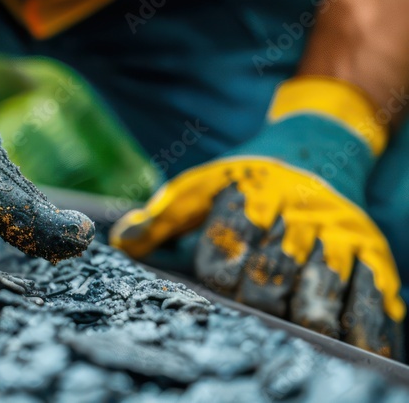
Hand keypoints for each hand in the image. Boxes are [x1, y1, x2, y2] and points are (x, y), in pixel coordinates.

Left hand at [111, 77, 403, 357]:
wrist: (316, 148)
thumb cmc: (245, 180)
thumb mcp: (199, 188)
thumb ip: (162, 218)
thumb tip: (121, 244)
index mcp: (249, 196)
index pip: (228, 247)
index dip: (220, 273)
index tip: (219, 283)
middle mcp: (296, 213)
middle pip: (274, 272)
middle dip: (259, 299)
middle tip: (253, 311)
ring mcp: (337, 234)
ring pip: (323, 287)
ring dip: (308, 316)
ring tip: (298, 330)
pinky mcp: (372, 252)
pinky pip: (372, 297)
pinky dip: (363, 326)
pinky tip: (348, 343)